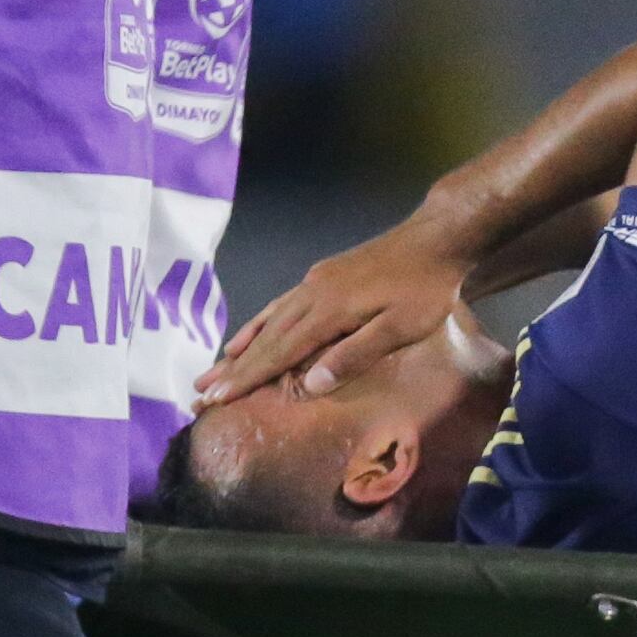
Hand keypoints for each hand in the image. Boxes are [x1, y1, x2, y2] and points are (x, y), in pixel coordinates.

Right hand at [197, 212, 474, 408]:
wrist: (437, 239)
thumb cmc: (427, 288)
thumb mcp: (402, 327)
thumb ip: (357, 354)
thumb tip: (312, 383)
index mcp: (329, 311)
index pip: (279, 352)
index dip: (248, 377)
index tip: (217, 398)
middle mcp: (312, 294)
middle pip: (266, 338)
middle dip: (233, 368)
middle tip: (200, 392)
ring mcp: (315, 283)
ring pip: (269, 320)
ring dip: (241, 348)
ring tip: (214, 369)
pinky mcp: (323, 277)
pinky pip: (281, 305)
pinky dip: (260, 323)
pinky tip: (249, 335)